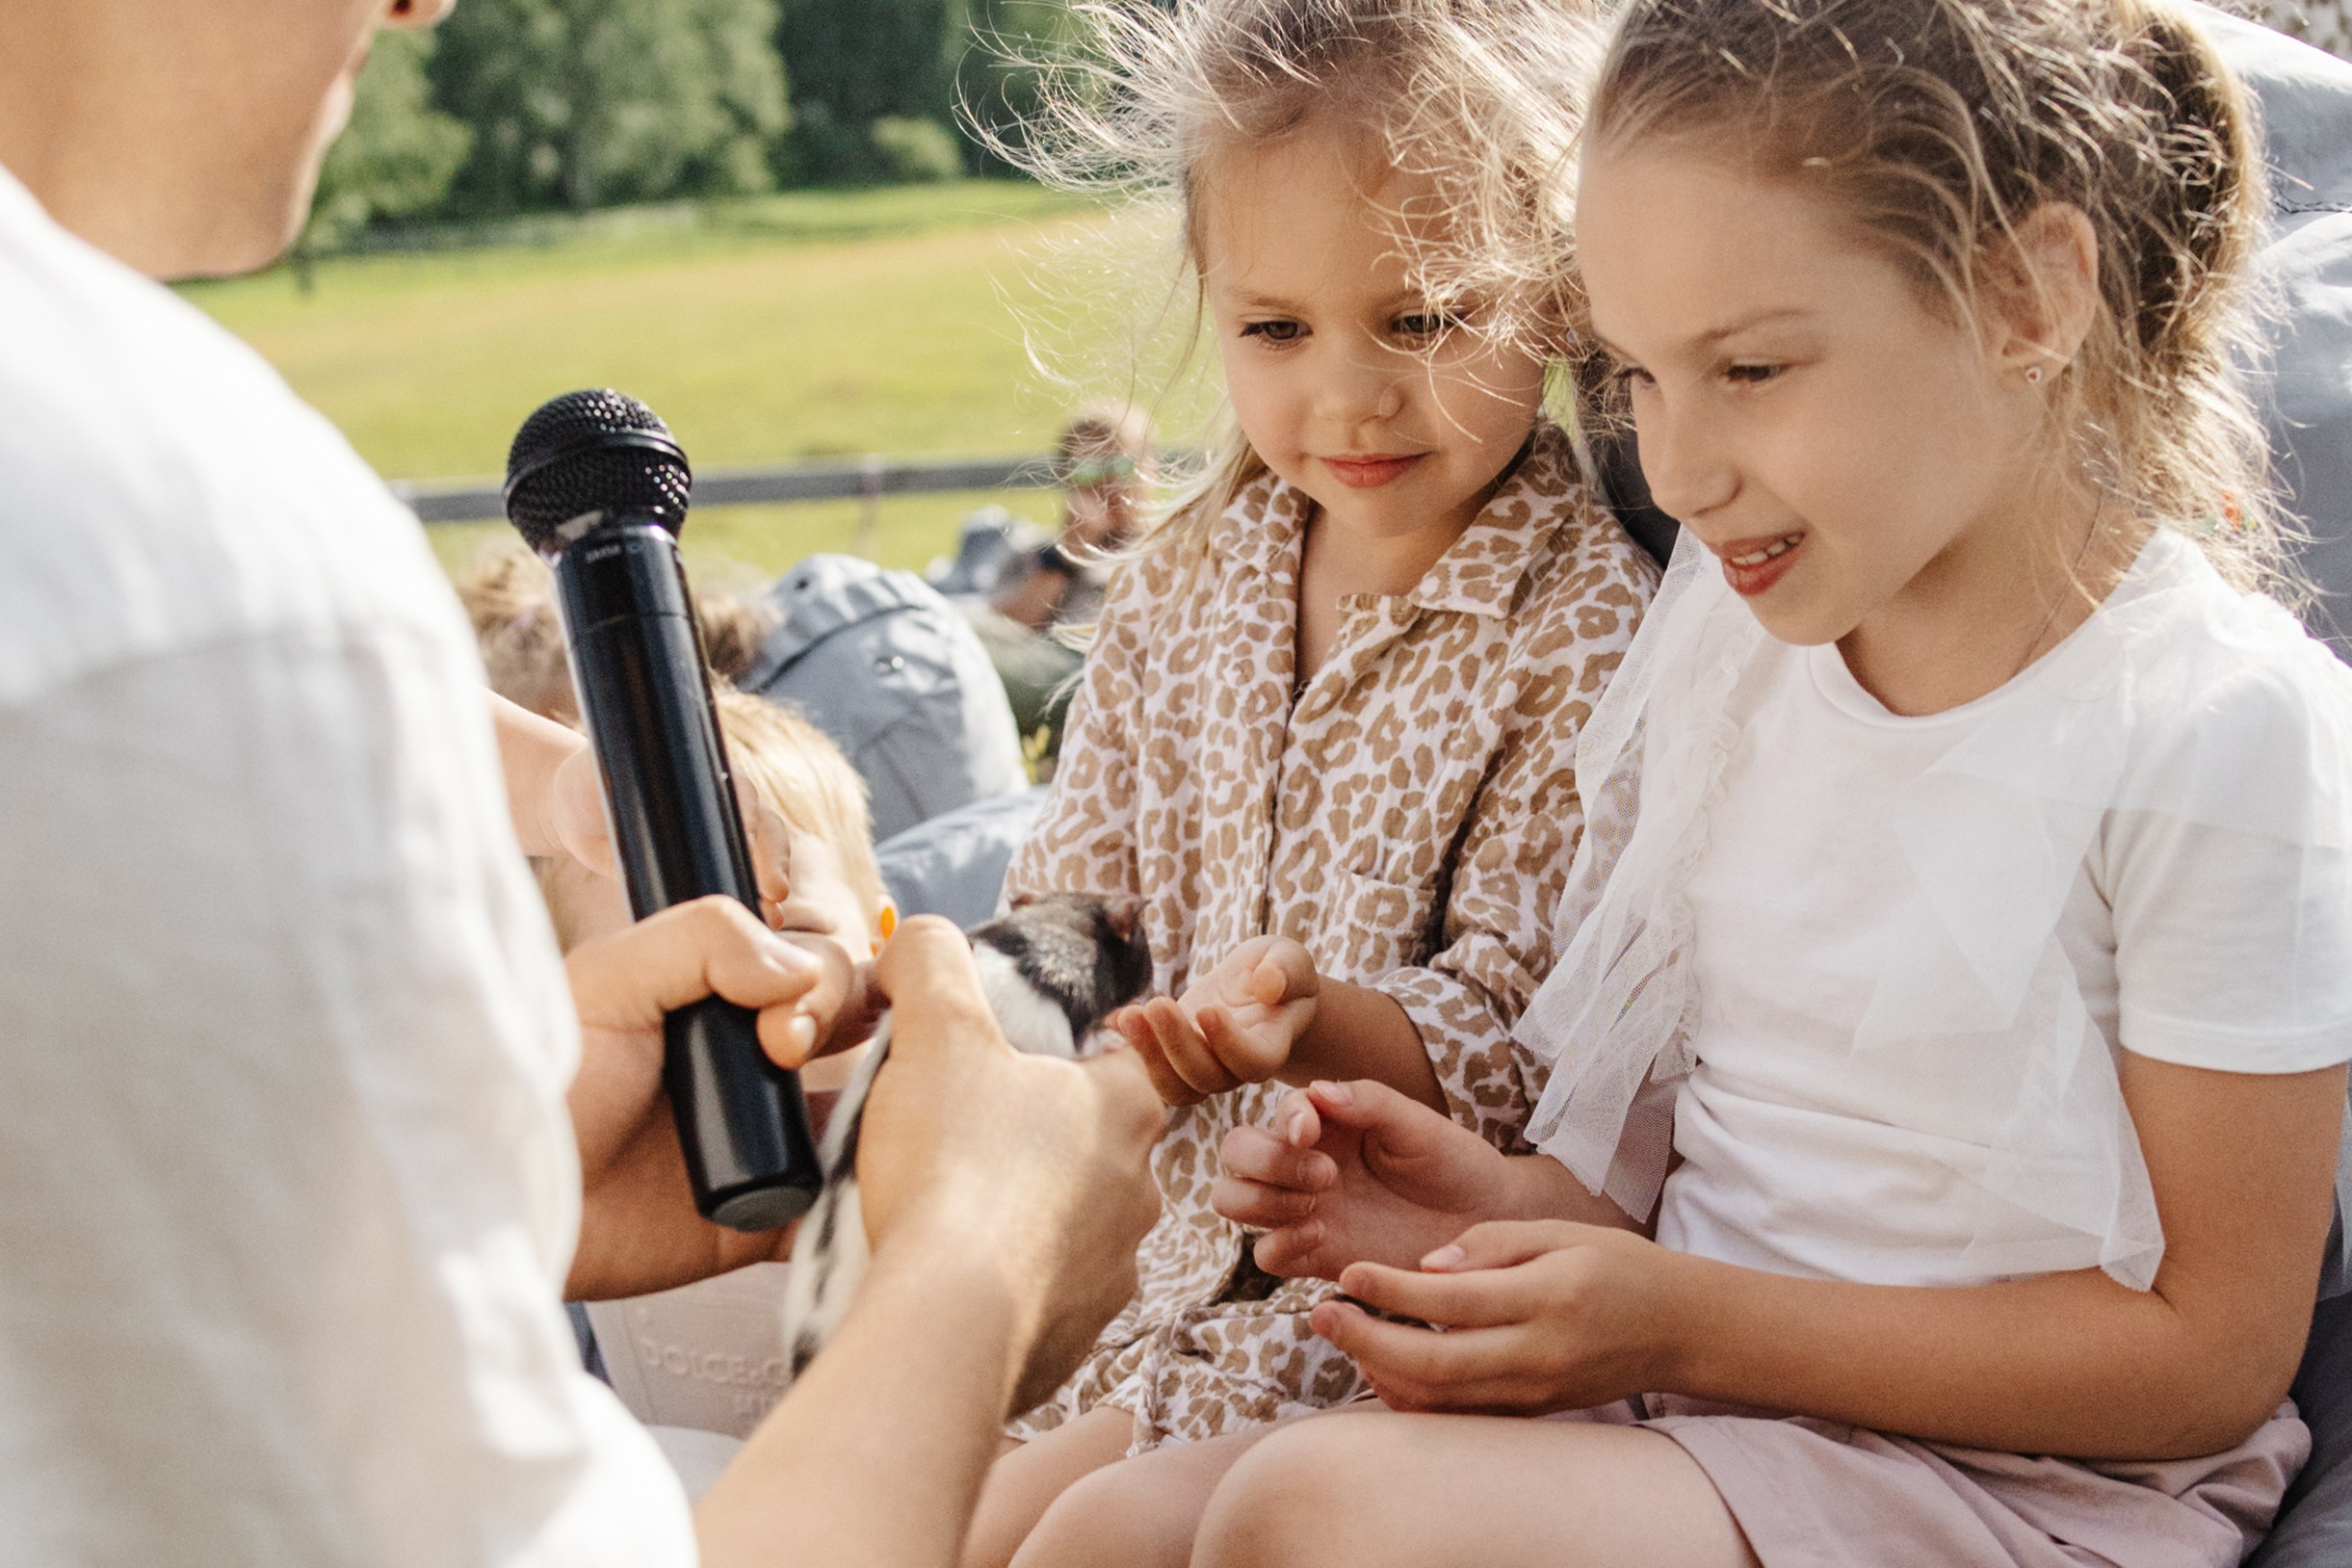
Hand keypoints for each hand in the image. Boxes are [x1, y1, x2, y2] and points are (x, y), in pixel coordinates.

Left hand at [547, 744, 793, 925]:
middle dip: (773, 858)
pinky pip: (741, 883)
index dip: (748, 816)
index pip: (740, 791)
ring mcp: (721, 837)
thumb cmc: (589, 782)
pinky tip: (763, 921)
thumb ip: (617, 780)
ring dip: (772, 884)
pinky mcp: (709, 868)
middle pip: (766, 827)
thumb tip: (637, 798)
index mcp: (706, 774)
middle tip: (773, 891)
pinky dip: (757, 903)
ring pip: (764, 856)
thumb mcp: (600, 773)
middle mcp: (724, 804)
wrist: (579, 813)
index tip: (748, 840)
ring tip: (771, 916)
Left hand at [564, 895, 846, 1300]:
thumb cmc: (544, 1087)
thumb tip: (799, 970)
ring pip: (873, 1106)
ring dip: (885, 1101)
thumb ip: (702, 939)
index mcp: (725, 998)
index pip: (816, 963)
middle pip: (857, 1022)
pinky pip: (848, 1201)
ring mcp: (772, 1139)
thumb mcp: (607, 980)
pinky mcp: (775, 1215)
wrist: (509, 1207)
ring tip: (855, 1113)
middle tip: (786, 1053)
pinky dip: (872, 1190)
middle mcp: (758, 1064)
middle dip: (843, 1023)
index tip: (779, 1020)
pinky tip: (871, 1175)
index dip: (822, 978)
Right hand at [855, 916, 1166, 1414]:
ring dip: (1024, 1220)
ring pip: (1072, 1226)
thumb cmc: (953, 1165)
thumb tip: (918, 939)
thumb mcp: (935, 1033)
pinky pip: (1047, 1300)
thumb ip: (931, 964)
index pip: (1119, 1062)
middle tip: (963, 1143)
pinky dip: (1008, 1288)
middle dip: (1036, 1144)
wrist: (948, 1319)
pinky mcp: (1079, 1336)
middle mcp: (1139, 1188)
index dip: (1065, 1057)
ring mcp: (1114, 1269)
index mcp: (1123, 1108)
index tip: (1010, 1069)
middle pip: (1092, 1147)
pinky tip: (954, 1280)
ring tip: (951, 1216)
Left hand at [1113, 935, 1317, 1105]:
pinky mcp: (1175, 1056)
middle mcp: (1236, 1067)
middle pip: (1207, 1078)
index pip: (1253, 1061)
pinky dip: (1132, 1048)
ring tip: (1131, 1016)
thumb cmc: (1279, 970)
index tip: (1208, 1009)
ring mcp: (1204, 1067)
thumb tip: (1267, 985)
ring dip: (1149, 1054)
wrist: (1259, 985)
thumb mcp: (1291, 958)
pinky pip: (1153, 1069)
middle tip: (1158, 1005)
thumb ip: (1285, 971)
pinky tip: (1116, 1019)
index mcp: (1271, 1044)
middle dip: (1178, 1045)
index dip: (1229, 1044)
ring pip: (1176, 1086)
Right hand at [1215, 1079, 1526, 1278]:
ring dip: (1261, 1201)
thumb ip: (1368, 1101)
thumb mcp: (1419, 1124)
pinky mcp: (1313, 1255)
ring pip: (1234, 1200)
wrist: (1486, 1224)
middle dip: (1264, 1161)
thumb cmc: (1454, 1163)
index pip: (1277, 1113)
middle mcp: (1304, 1162)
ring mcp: (1304, 1210)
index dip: (1284, 1122)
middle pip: (1236, 1153)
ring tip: (1315, 1207)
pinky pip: (1265, 1254)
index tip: (1310, 1134)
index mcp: (1326, 1123)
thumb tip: (1317, 1090)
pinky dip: (1278, 1246)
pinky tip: (1321, 1237)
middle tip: (1323, 1176)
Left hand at [1312, 1221, 1690, 1416]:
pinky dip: (1412, 1399)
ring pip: (1442, 1403)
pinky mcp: (1531, 1414)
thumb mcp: (1560, 1231)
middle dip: (1368, 1342)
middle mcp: (1540, 1354)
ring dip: (1381, 1374)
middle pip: (1437, 1365)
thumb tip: (1423, 1264)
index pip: (1454, 1301)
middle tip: (1319, 1315)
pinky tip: (1383, 1367)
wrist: (1677, 1327)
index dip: (1393, 1290)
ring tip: (1344, 1335)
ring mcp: (1535, 1393)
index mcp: (1549, 1296)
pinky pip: (1459, 1418)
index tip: (1348, 1273)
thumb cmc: (1615, 1266)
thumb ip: (1490, 1243)